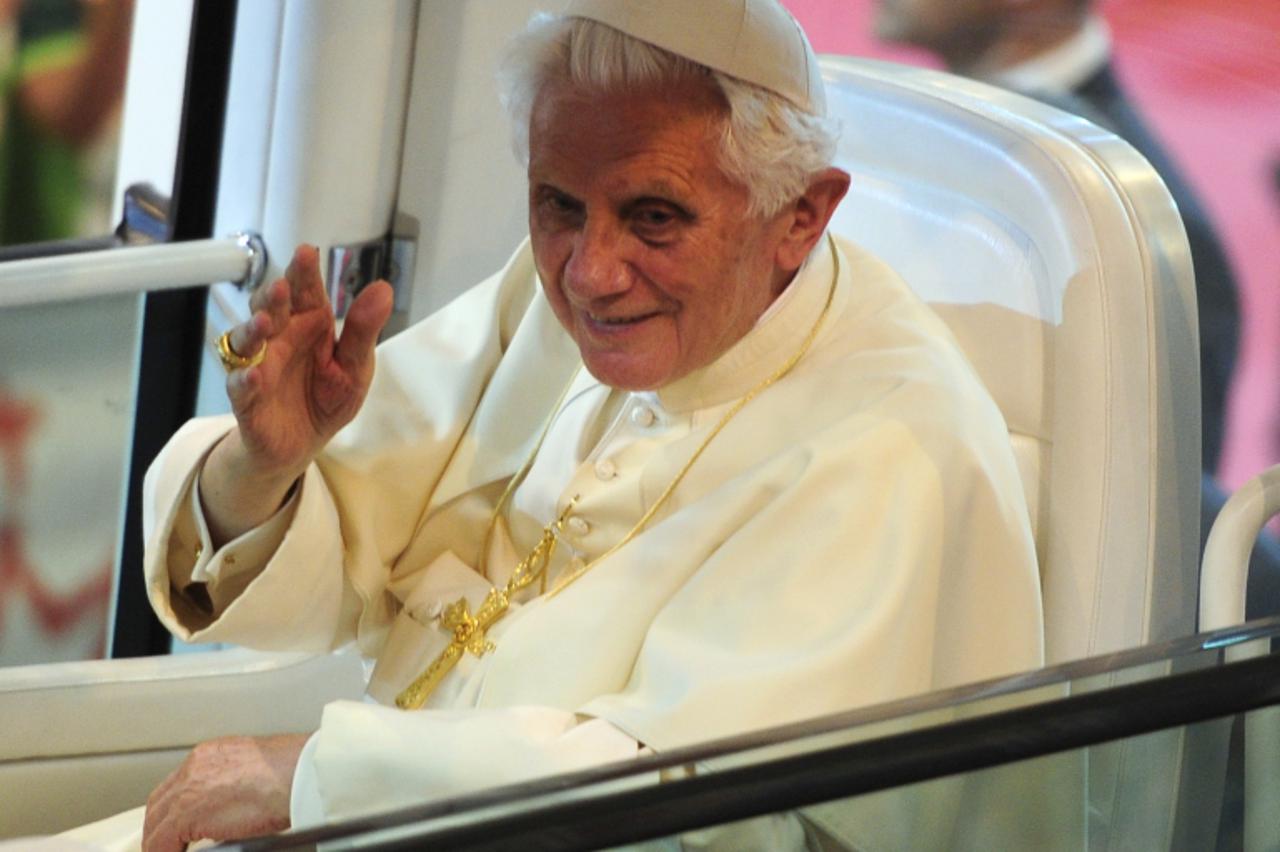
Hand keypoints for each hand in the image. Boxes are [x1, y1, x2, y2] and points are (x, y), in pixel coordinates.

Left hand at [142, 732, 310, 851]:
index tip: (176, 824)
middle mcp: (196, 765)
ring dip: (158, 840)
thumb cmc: (292, 773)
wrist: (301, 773)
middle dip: (157, 825)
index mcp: (213, 754)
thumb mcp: (254, 772)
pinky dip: (162, 851)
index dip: (172, 809)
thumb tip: (225, 813)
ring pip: (155, 820)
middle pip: (159, 802)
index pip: (179, 784)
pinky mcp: (188, 811)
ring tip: (165, 851)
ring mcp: (189, 787)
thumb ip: (230, 787)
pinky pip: (160, 840)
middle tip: (163, 844)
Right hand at [225, 244, 393, 475]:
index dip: (303, 272)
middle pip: (270, 307)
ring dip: (252, 329)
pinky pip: (240, 386)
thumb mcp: (355, 366)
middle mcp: (279, 338)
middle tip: (284, 287)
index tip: (306, 253)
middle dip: (274, 295)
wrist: (303, 444)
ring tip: (265, 321)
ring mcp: (259, 365)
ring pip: (246, 340)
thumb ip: (363, 329)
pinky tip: (254, 376)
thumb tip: (383, 288)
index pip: (305, 291)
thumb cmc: (327, 397)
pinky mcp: (247, 399)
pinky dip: (244, 380)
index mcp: (310, 325)